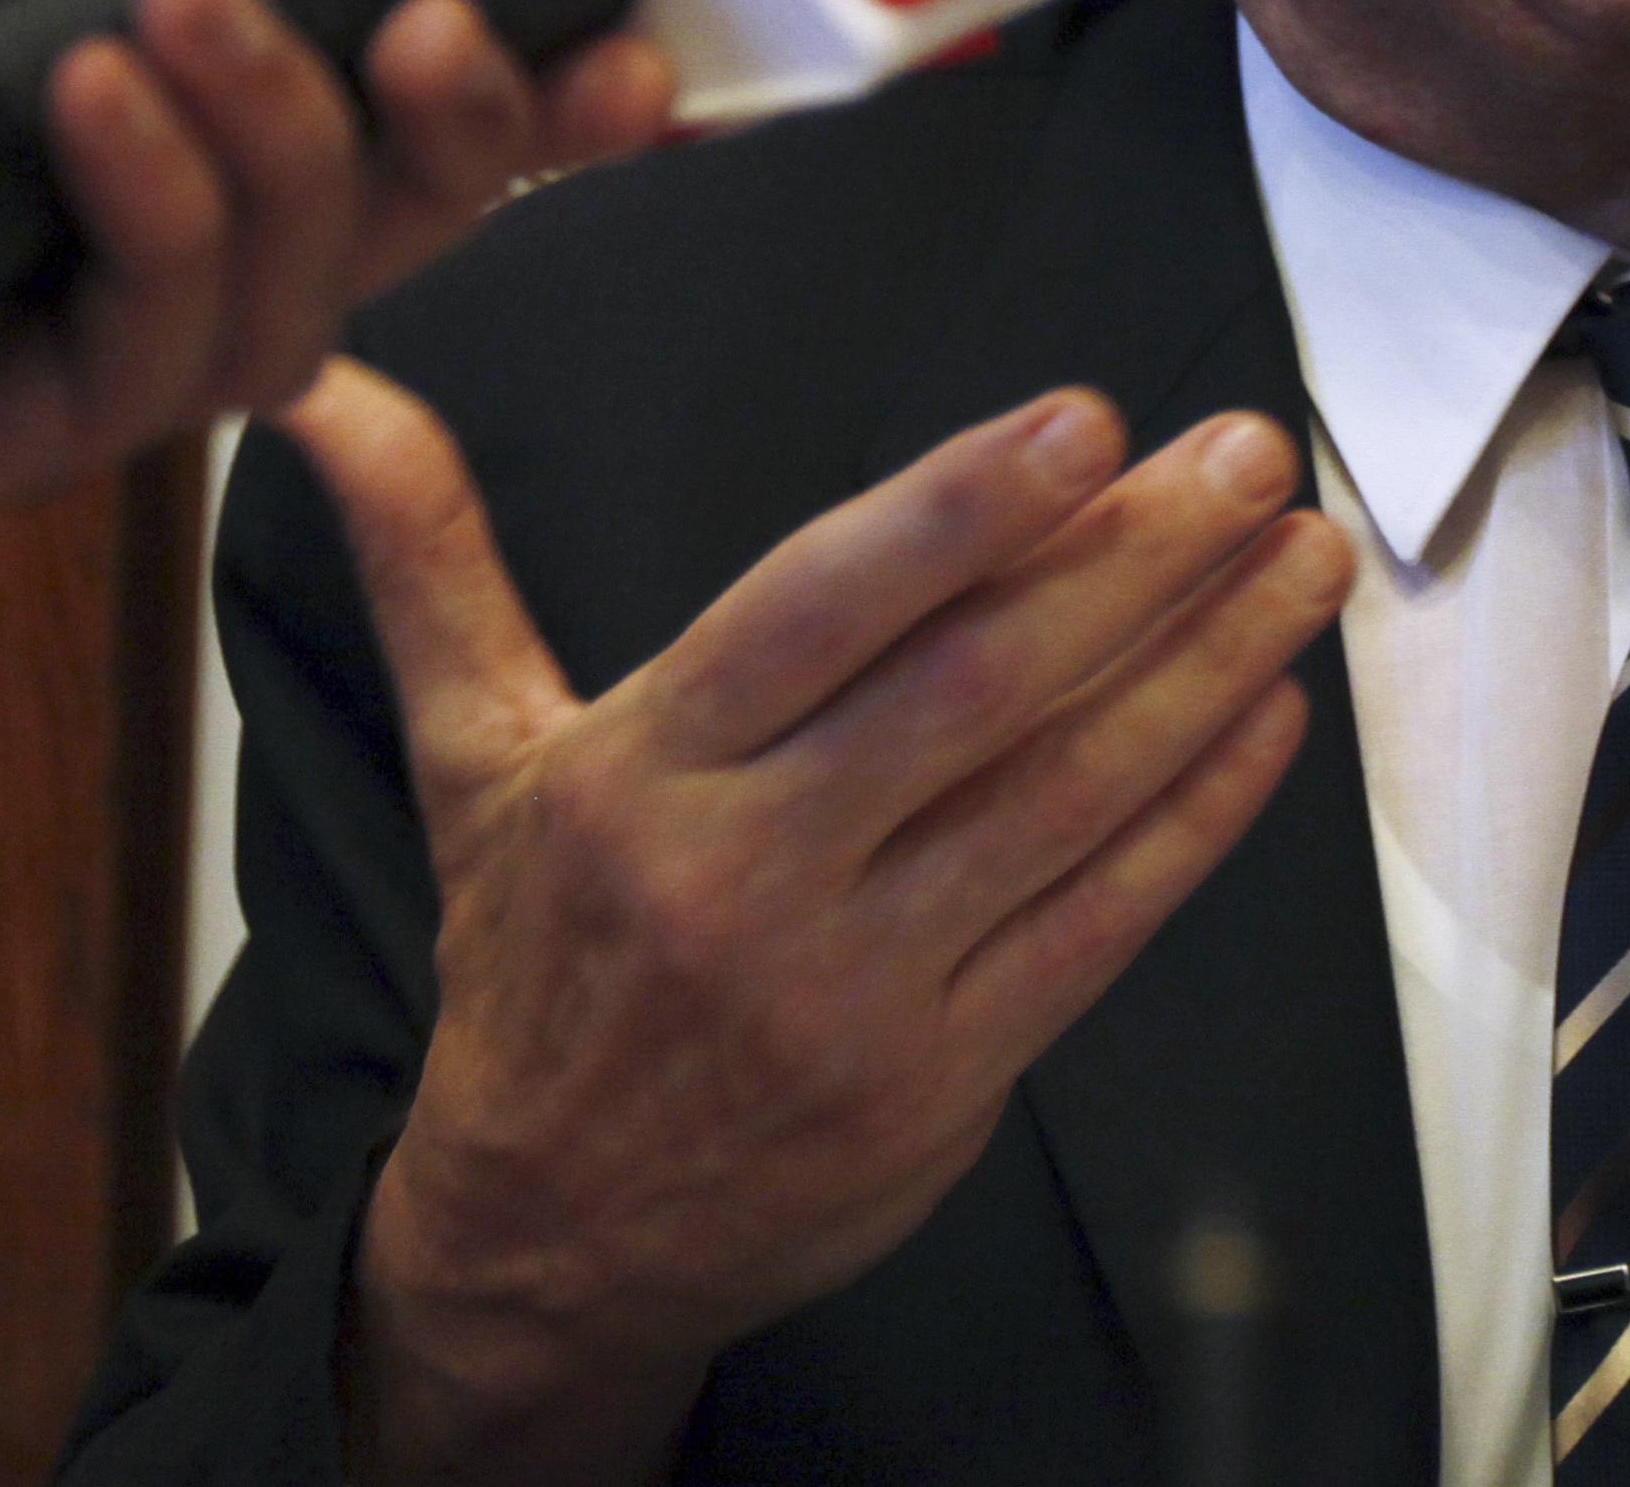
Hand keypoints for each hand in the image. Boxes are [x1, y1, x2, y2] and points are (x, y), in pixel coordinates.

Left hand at [0, 0, 671, 515]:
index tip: (622, 49)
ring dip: (295, 146)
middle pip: (398, 223)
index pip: (386, 94)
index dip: (531, 90)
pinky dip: (175, 219)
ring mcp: (40, 315)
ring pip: (313, 302)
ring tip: (176, 7)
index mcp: (125, 31)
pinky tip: (96, 103)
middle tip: (465, 33)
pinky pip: (179, 365)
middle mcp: (105, 186)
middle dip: (474, 138)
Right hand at [277, 359, 1352, 1486]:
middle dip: (1131, 562)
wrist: (546, 1239)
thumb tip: (327, 392)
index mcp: (642, 773)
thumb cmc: (536, 959)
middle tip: (1250, 453)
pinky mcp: (945, 1079)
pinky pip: (1099, 922)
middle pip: (971, 690)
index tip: (1089, 421)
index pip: (814, 613)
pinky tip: (1271, 713)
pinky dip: (1198, 813)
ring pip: (1061, 796)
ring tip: (1301, 557)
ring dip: (1202, 666)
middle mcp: (745, 875)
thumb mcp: (471, 759)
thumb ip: (432, 564)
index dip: (956, 513)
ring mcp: (853, 986)